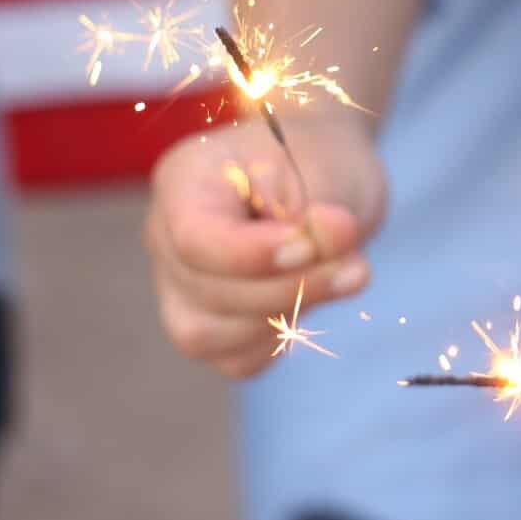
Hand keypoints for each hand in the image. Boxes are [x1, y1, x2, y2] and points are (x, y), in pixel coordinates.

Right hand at [144, 110, 387, 379]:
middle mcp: (164, 236)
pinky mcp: (207, 326)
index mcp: (185, 178)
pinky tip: (314, 298)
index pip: (195, 238)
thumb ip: (323, 208)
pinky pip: (236, 359)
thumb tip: (330, 239)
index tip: (312, 245)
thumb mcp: (328, 168)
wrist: (318, 173)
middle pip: (206, 291)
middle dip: (290, 288)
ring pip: (210, 337)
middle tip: (356, 266)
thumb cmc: (316, 160)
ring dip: (288, 317)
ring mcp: (176, 286)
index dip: (254, 256)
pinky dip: (282, 339)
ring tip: (345, 275)